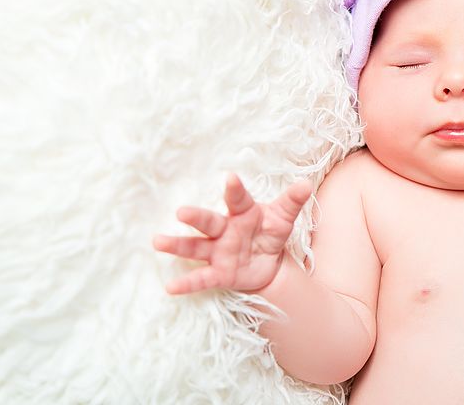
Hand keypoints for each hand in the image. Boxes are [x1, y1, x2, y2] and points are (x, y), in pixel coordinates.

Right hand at [153, 173, 312, 294]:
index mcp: (242, 212)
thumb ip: (292, 202)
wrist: (267, 261)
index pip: (238, 199)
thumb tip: (305, 185)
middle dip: (196, 217)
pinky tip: (170, 287)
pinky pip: (201, 278)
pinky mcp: (218, 273)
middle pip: (208, 222)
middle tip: (181, 211)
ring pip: (195, 247)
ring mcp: (218, 251)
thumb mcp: (283, 218)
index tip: (230, 177)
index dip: (234, 189)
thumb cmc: (270, 232)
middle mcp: (225, 229)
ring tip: (158, 241)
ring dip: (178, 245)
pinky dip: (186, 283)